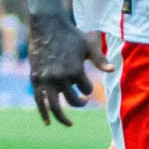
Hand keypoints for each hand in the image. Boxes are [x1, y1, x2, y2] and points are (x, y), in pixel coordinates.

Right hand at [27, 12, 105, 126]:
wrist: (47, 25)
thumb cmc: (70, 34)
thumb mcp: (88, 45)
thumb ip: (100, 60)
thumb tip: (112, 71)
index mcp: (75, 70)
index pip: (86, 89)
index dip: (88, 88)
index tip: (86, 84)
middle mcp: (60, 77)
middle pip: (73, 100)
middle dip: (80, 102)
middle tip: (82, 101)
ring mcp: (46, 79)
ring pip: (55, 106)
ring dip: (62, 118)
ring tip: (69, 123)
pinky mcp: (35, 79)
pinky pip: (39, 100)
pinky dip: (43, 113)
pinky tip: (48, 123)